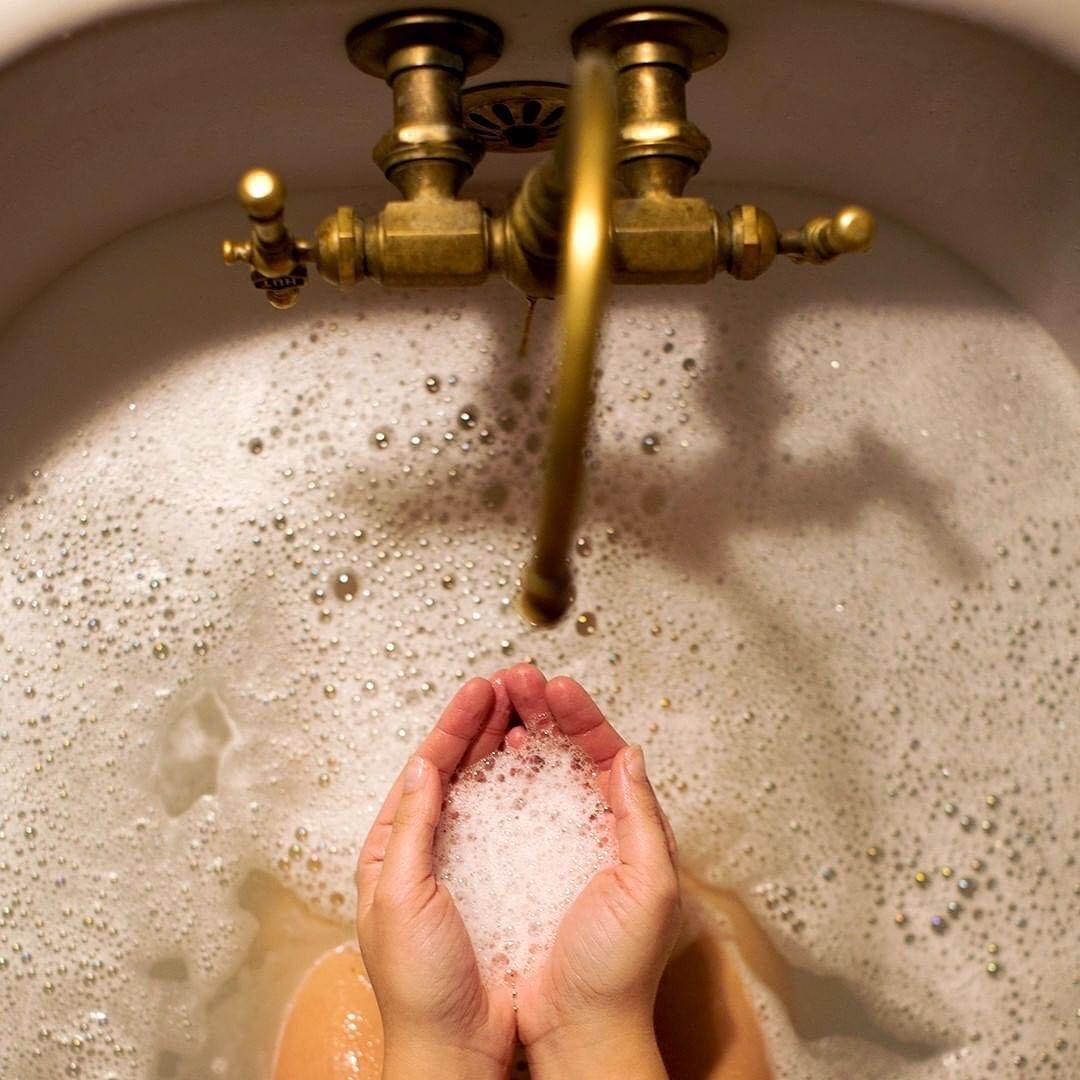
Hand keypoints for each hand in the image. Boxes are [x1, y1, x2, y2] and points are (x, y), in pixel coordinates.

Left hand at [355, 677, 516, 1079]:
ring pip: (486, 788)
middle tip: (512, 685)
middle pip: (457, 769)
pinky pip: (510, 821)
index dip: (454, 726)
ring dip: (504, 746)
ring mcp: (465, 862)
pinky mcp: (498, 880)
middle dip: (483, 724)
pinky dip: (524, 787)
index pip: (426, 769)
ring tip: (528, 709)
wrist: (456, 1044)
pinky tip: (540, 764)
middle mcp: (427, 848)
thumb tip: (422, 765)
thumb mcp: (400, 895)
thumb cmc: (417, 982)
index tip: (481, 690)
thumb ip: (411, 827)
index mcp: (392, 848)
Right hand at [501, 665, 680, 1077]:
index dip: (579, 715)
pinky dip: (498, 773)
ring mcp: (555, 845)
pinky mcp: (522, 864)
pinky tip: (483, 753)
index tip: (555, 687)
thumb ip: (642, 818)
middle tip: (517, 678)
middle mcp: (593, 830)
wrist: (579, 1029)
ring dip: (518, 730)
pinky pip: (509, 805)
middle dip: (542, 709)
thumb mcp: (649, 888)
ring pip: (536, 771)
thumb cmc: (618, 970)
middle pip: (566, 752)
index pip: (604, 753)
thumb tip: (629, 753)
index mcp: (630, 830)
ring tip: (497, 699)